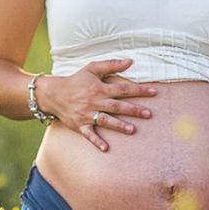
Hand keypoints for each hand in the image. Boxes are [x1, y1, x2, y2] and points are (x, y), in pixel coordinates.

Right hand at [37, 59, 155, 151]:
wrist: (54, 94)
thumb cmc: (76, 80)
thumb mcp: (92, 68)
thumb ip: (111, 64)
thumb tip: (130, 61)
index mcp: (99, 88)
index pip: (123, 89)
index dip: (139, 90)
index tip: (154, 92)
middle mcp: (94, 102)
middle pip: (117, 106)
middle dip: (133, 110)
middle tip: (149, 114)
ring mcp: (87, 114)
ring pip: (105, 120)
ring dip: (119, 125)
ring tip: (132, 130)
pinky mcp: (80, 125)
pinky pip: (89, 135)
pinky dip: (96, 142)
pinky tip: (106, 148)